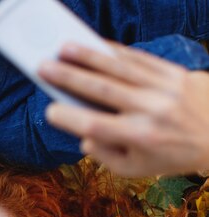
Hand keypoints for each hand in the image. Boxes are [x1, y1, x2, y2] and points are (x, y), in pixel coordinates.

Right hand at [38, 42, 208, 176]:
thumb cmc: (169, 156)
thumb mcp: (135, 170)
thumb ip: (104, 156)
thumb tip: (83, 136)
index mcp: (139, 138)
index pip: (94, 125)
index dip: (68, 118)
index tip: (50, 111)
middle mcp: (151, 110)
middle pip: (101, 89)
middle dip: (68, 76)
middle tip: (42, 66)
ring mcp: (164, 89)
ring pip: (118, 68)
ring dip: (87, 56)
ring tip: (62, 48)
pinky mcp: (175, 73)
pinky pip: (139, 59)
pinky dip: (114, 52)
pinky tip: (95, 46)